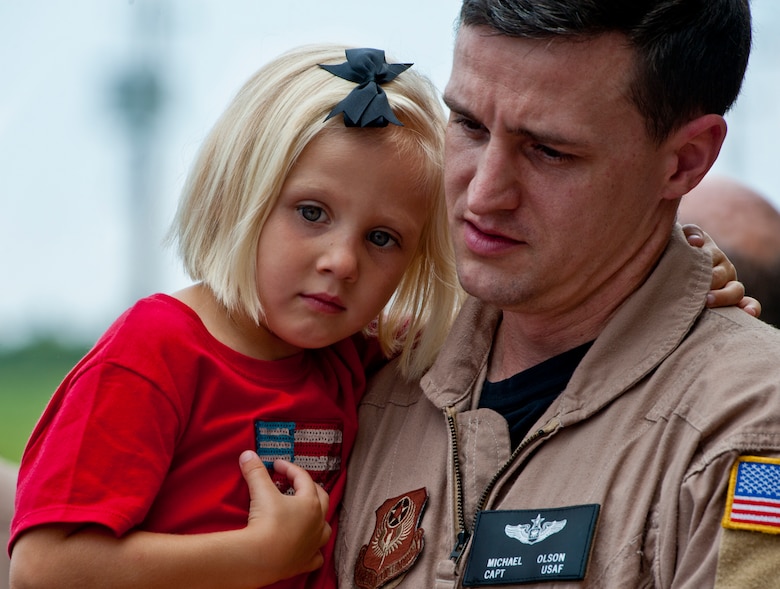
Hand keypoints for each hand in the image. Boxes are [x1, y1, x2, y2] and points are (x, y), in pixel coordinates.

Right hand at [238, 451, 330, 583]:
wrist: (260, 558)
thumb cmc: (266, 523)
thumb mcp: (261, 492)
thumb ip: (256, 471)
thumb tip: (247, 454)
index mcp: (310, 503)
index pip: (303, 478)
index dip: (289, 468)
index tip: (277, 465)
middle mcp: (318, 522)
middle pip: (321, 499)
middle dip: (310, 488)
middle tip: (296, 483)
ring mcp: (314, 543)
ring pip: (325, 528)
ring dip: (318, 519)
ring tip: (308, 514)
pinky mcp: (306, 562)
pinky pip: (316, 556)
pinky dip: (314, 551)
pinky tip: (308, 547)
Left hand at [683, 224, 760, 317]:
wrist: (682, 263)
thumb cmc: (682, 250)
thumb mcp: (684, 237)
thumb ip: (690, 233)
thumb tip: (697, 242)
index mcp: (714, 254)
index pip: (710, 258)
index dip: (701, 265)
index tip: (689, 272)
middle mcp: (724, 270)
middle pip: (719, 277)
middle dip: (707, 284)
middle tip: (694, 289)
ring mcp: (729, 286)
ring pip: (735, 291)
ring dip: (723, 297)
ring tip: (707, 301)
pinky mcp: (732, 301)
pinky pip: (747, 304)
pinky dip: (751, 308)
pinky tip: (748, 313)